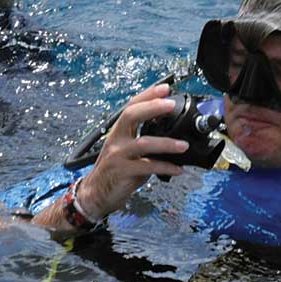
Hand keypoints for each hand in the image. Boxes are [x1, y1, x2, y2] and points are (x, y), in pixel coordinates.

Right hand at [52, 84, 192, 227]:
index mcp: (119, 131)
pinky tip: (179, 169)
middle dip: (153, 107)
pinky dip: (166, 167)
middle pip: (132, 115)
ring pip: (143, 143)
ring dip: (166, 143)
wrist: (97, 194)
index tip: (166, 87)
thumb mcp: (128, 151)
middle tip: (172, 104)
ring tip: (184, 145)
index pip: (132, 106)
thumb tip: (173, 136)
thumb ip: (146, 142)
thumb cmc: (116, 171)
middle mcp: (116, 139)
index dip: (148, 95)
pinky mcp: (122, 171)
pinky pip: (148, 167)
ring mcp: (118, 154)